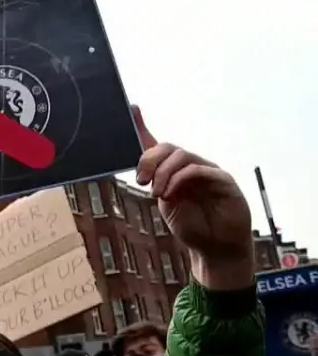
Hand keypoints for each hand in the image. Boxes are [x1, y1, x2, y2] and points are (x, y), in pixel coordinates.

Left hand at [133, 107, 252, 289]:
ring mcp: (209, 171)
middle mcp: (192, 166)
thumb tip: (142, 170)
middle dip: (149, 160)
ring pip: (182, 155)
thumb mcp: (166, 203)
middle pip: (168, 147)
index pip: (158, 144)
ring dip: (163, 172)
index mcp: (175, 170)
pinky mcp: (224, 181)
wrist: (216, 247)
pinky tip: (171, 193)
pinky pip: (200, 169)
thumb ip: (156, 184)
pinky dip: (180, 178)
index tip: (132, 108)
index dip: (143, 126)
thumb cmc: (193, 225)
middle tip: (141, 180)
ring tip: (157, 193)